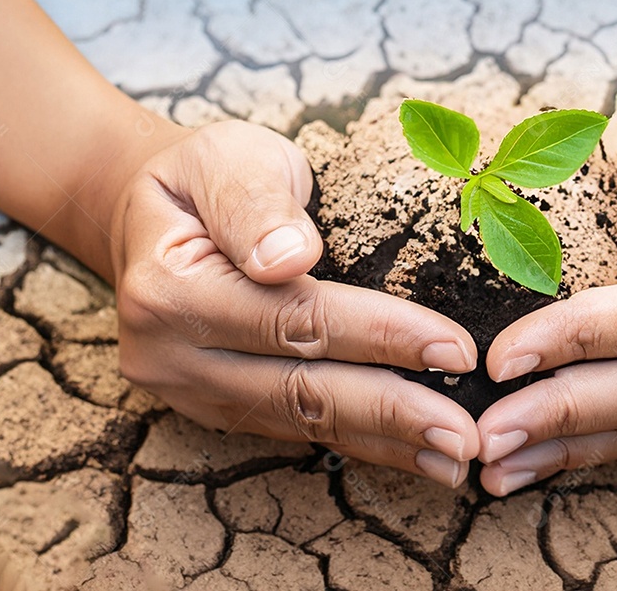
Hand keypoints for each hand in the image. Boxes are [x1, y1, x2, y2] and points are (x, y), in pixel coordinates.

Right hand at [110, 119, 478, 486]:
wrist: (150, 212)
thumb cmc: (207, 175)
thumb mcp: (228, 158)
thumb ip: (255, 202)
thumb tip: (290, 256)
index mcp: (170, 287)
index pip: (295, 318)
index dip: (380, 336)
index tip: (454, 349)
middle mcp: (168, 354)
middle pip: (299, 389)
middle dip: (392, 413)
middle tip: (466, 436)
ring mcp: (187, 388)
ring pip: (299, 422)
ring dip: (382, 442)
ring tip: (453, 459)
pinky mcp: (212, 406)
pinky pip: (292, 427)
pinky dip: (356, 440)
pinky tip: (409, 452)